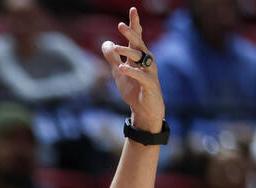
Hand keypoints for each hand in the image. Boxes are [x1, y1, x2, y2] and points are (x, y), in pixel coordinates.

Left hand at [101, 8, 164, 132]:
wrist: (144, 110)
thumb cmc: (134, 90)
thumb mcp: (119, 72)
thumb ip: (113, 58)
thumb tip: (105, 43)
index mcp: (139, 57)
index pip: (137, 37)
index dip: (134, 24)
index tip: (132, 9)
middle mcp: (147, 61)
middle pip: (139, 44)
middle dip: (131, 34)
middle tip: (120, 25)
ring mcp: (150, 72)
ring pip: (141, 58)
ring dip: (128, 52)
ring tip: (115, 47)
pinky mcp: (150, 84)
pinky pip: (141, 76)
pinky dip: (132, 71)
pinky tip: (122, 67)